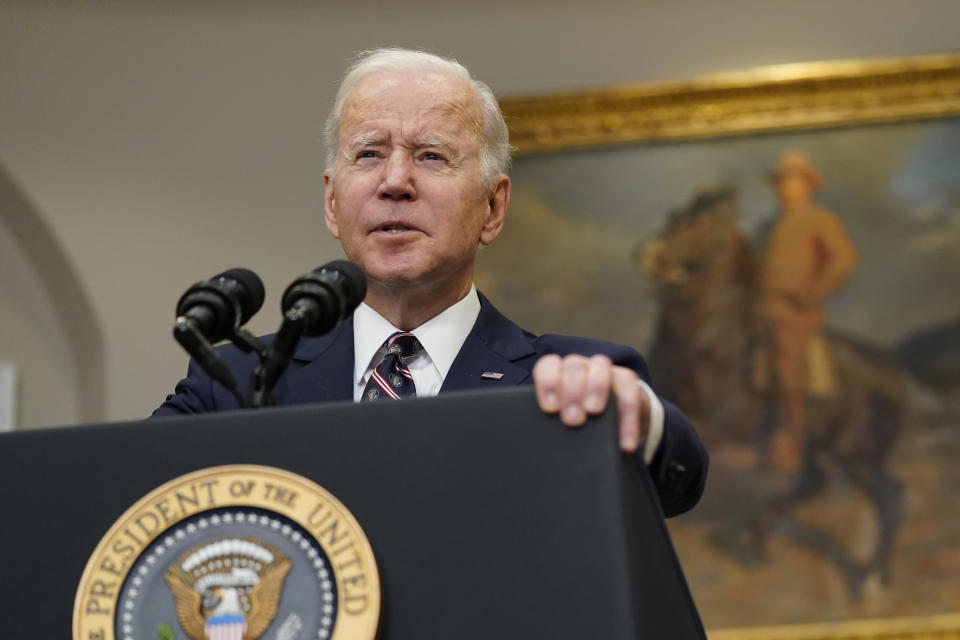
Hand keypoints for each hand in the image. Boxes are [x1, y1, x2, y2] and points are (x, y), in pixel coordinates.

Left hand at [532, 354, 649, 452]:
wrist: (616, 425)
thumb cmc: (581, 422)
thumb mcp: (564, 421)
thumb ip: (552, 424)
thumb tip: (540, 443)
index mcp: (559, 373)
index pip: (548, 366)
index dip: (547, 383)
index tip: (549, 408)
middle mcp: (581, 367)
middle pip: (573, 366)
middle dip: (571, 391)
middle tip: (572, 419)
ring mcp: (605, 371)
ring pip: (600, 366)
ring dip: (596, 388)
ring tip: (593, 413)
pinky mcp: (628, 382)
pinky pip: (629, 391)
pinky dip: (627, 417)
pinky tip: (624, 441)